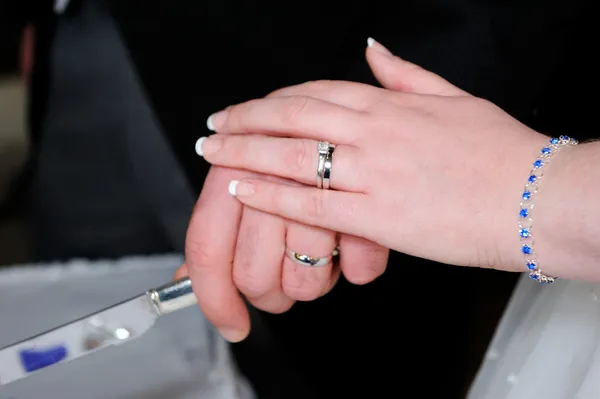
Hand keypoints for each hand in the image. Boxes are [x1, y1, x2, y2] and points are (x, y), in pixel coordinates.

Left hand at [178, 154, 387, 342]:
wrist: (350, 118)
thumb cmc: (292, 158)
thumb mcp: (241, 185)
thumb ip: (214, 237)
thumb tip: (183, 279)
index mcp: (231, 174)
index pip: (207, 250)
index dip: (214, 299)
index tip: (232, 324)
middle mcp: (270, 181)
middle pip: (254, 278)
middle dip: (271, 292)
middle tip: (285, 271)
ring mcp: (318, 194)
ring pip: (303, 284)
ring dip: (313, 279)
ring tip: (320, 250)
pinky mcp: (364, 204)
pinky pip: (357, 271)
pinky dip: (356, 266)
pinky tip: (349, 242)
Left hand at [197, 39, 550, 273]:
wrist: (536, 197)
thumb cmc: (502, 152)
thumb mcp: (455, 98)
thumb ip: (405, 73)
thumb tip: (372, 48)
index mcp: (391, 104)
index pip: (314, 93)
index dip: (272, 99)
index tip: (247, 106)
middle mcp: (375, 132)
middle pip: (291, 118)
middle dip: (244, 120)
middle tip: (212, 127)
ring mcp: (373, 173)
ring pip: (291, 156)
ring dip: (244, 152)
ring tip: (212, 153)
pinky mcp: (377, 216)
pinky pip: (310, 204)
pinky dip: (270, 195)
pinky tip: (240, 190)